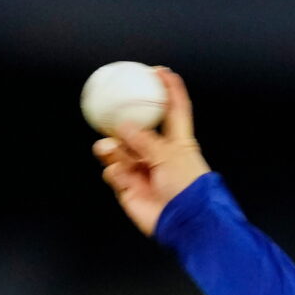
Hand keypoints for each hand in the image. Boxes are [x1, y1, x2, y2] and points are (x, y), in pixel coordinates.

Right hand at [93, 67, 210, 235]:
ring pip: (121, 152)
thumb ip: (144, 139)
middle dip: (124, 124)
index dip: (170, 90)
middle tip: (112, 115)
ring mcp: (144, 172)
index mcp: (178, 142)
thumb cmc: (187, 187)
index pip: (174, 110)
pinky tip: (117, 172)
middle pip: (137, 131)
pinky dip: (114, 171)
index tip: (160, 71)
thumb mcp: (169, 155)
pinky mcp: (131, 190)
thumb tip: (122, 125)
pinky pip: (115, 174)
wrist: (185, 223)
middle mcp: (160, 155)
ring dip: (113, 148)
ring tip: (108, 148)